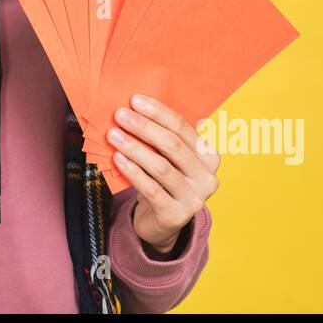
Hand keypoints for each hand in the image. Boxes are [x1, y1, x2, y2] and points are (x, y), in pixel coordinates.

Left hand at [108, 93, 220, 254]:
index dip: (158, 112)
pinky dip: (133, 172)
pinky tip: (118, 159)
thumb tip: (139, 104)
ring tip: (113, 135)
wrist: (162, 222)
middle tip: (120, 114)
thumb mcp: (170, 158)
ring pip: (160, 167)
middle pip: (172, 145)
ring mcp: (194, 198)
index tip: (135, 100)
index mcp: (209, 156)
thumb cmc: (164, 180)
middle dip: (143, 127)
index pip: (182, 128)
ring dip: (134, 148)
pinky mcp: (176, 215)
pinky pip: (151, 189)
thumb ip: (164, 135)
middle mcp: (207, 178)